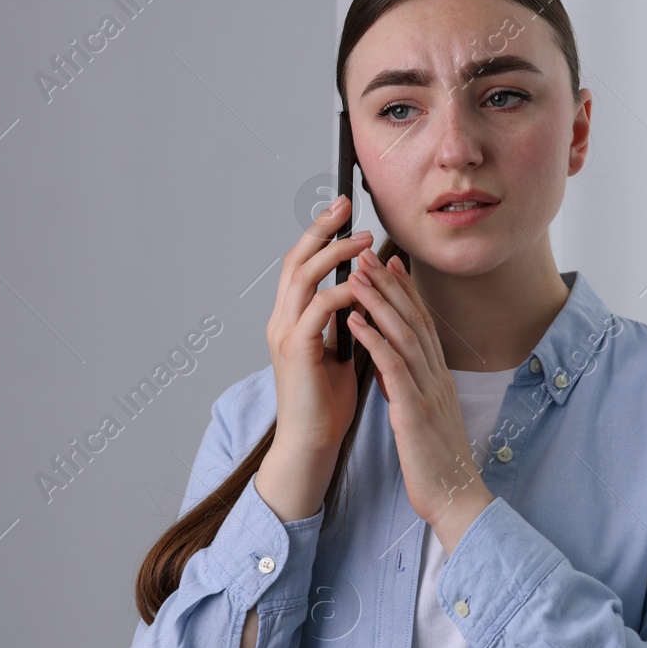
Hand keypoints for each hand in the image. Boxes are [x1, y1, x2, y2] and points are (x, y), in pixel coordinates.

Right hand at [265, 195, 371, 458]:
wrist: (313, 441)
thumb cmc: (327, 402)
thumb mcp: (339, 350)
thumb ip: (343, 321)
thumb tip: (363, 293)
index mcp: (291, 319)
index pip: (302, 265)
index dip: (319, 235)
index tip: (342, 211)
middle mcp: (282, 321)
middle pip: (297, 260)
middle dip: (321, 230)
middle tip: (345, 206)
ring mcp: (285, 334)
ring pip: (304, 278)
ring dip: (336, 255)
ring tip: (364, 240)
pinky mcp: (296, 351)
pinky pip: (317, 310)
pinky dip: (341, 294)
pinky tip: (361, 288)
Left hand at [345, 250, 493, 550]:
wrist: (455, 498)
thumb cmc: (437, 464)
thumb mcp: (426, 419)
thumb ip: (414, 392)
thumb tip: (397, 375)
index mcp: (438, 379)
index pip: (421, 325)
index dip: (406, 293)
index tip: (390, 265)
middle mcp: (436, 377)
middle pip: (413, 320)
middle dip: (390, 284)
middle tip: (368, 253)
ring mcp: (428, 391)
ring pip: (403, 334)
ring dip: (379, 300)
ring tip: (357, 273)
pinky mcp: (415, 410)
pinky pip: (393, 367)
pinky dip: (373, 339)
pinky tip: (355, 320)